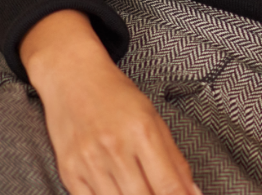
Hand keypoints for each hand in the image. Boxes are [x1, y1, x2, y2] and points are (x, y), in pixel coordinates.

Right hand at [21, 11, 199, 194]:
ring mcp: (89, 161)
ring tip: (140, 191)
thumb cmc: (115, 96)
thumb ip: (175, 159)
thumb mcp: (153, 119)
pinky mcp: (69, 171)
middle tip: (160, 194)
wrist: (72, 78)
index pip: (168, 184)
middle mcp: (114, 148)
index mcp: (142, 131)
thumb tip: (193, 192)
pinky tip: (117, 193)